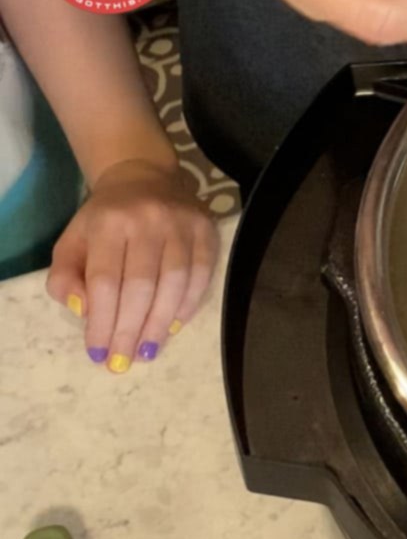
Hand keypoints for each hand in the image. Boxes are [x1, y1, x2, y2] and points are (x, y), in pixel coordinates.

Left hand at [46, 160, 217, 372]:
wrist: (145, 176)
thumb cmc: (105, 218)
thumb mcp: (73, 242)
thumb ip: (66, 277)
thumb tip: (85, 310)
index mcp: (109, 223)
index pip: (105, 281)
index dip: (102, 321)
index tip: (99, 352)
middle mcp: (148, 221)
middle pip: (141, 287)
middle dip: (131, 330)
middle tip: (124, 362)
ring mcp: (183, 224)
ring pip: (175, 284)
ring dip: (160, 324)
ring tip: (148, 351)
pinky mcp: (208, 230)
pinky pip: (202, 276)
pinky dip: (188, 306)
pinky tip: (173, 326)